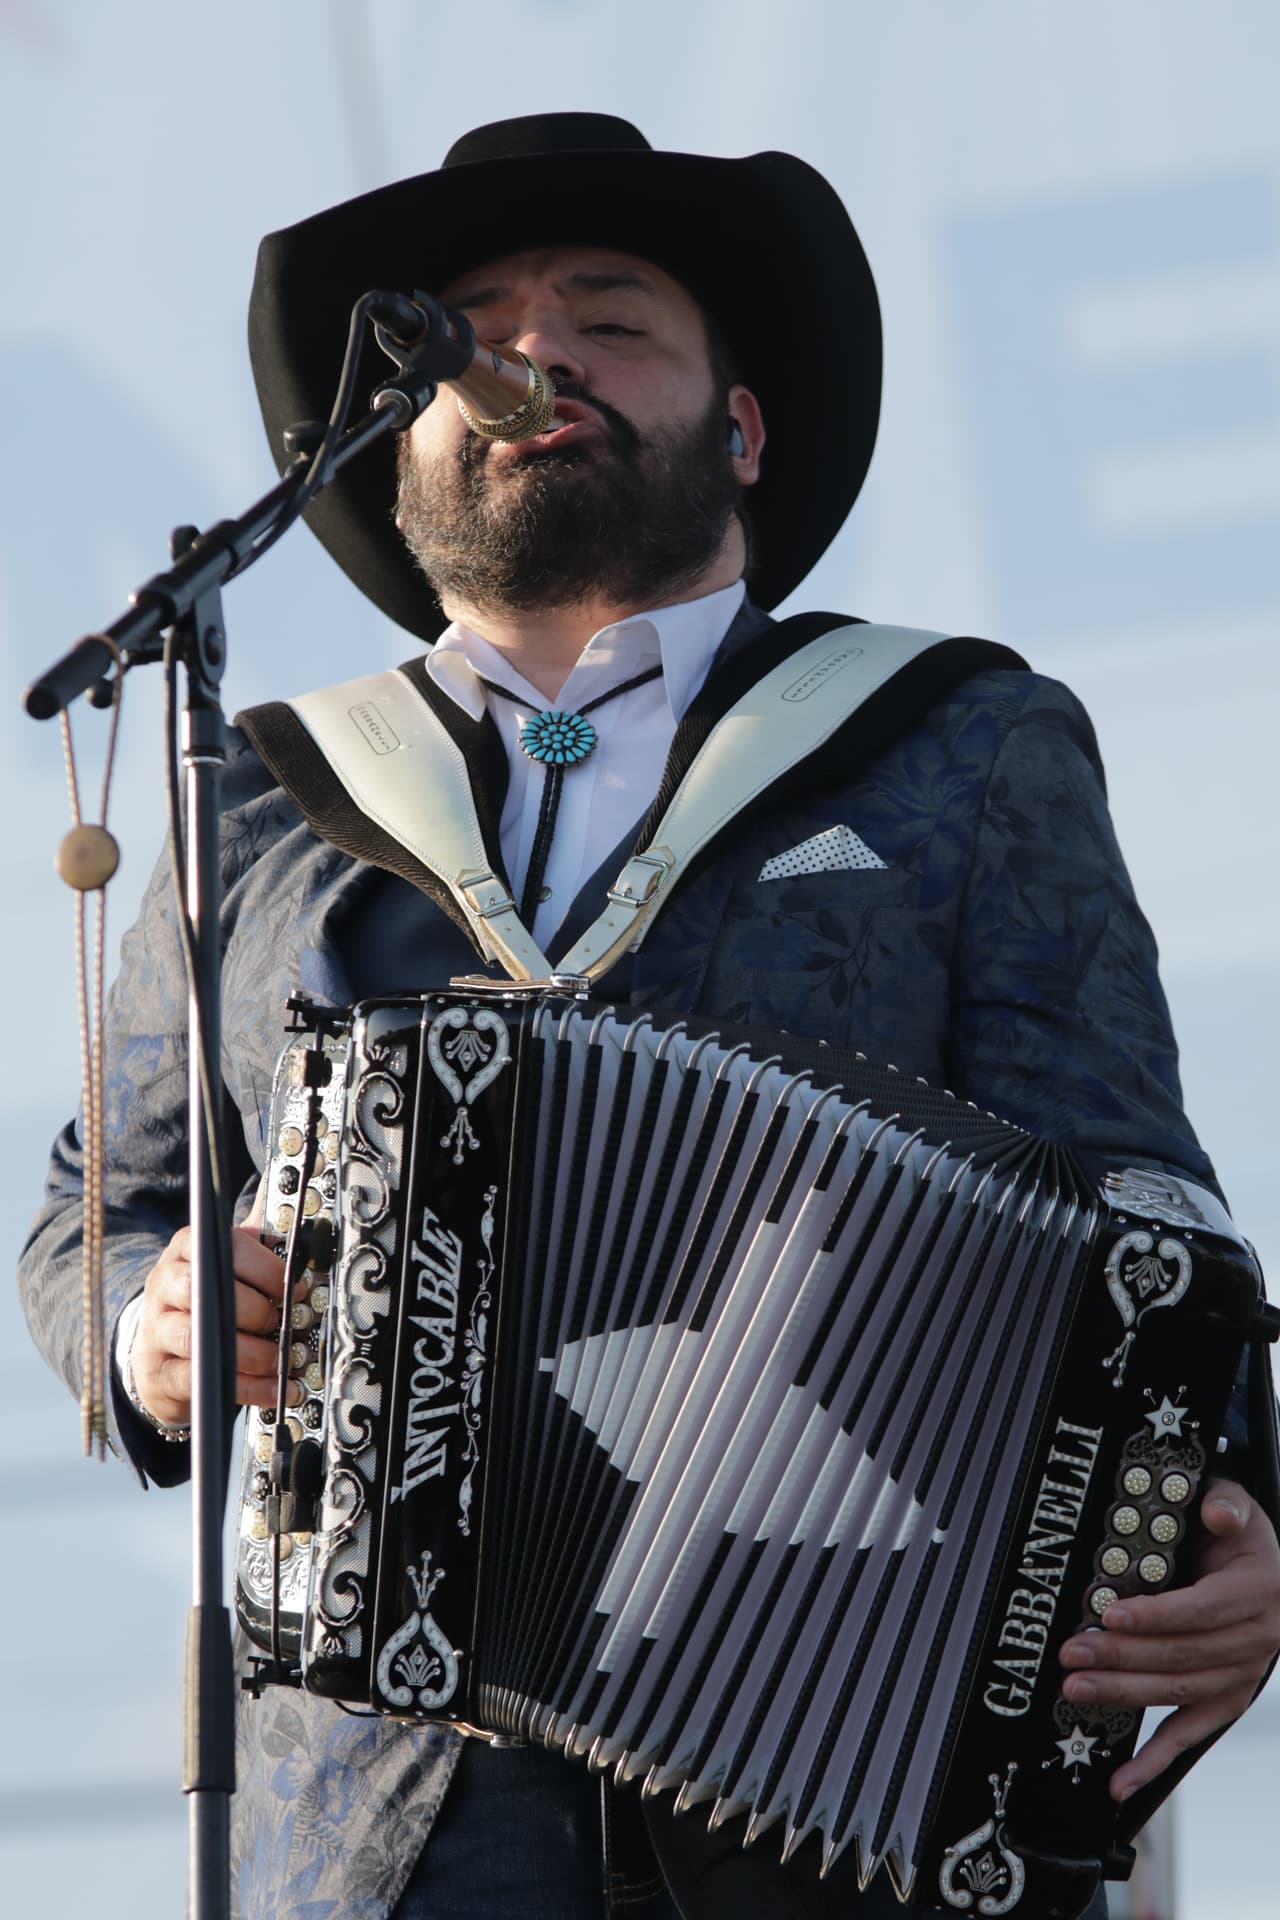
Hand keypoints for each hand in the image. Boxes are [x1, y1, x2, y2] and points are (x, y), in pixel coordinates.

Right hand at [128, 1219, 292, 1425]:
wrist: (160, 1348)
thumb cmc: (204, 1298)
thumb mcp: (225, 1262)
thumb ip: (256, 1237)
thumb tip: (292, 1206)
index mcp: (187, 1250)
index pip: (224, 1247)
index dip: (264, 1268)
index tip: (292, 1286)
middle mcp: (166, 1284)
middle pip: (207, 1290)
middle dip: (255, 1310)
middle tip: (282, 1322)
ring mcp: (157, 1328)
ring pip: (200, 1337)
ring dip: (251, 1352)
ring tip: (280, 1358)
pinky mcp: (160, 1371)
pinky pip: (203, 1379)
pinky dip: (247, 1387)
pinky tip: (275, 1388)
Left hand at [1059, 1479, 1279, 1799]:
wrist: (1267, 1570)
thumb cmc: (1240, 1537)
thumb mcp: (1238, 1505)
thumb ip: (1225, 1504)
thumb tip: (1217, 1512)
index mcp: (1258, 1592)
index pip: (1202, 1610)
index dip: (1156, 1614)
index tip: (1111, 1614)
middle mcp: (1257, 1640)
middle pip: (1182, 1655)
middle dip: (1122, 1655)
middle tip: (1072, 1651)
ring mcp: (1242, 1676)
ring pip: (1178, 1692)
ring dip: (1125, 1693)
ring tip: (1076, 1687)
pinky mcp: (1226, 1701)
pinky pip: (1191, 1734)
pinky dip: (1155, 1761)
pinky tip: (1121, 1780)